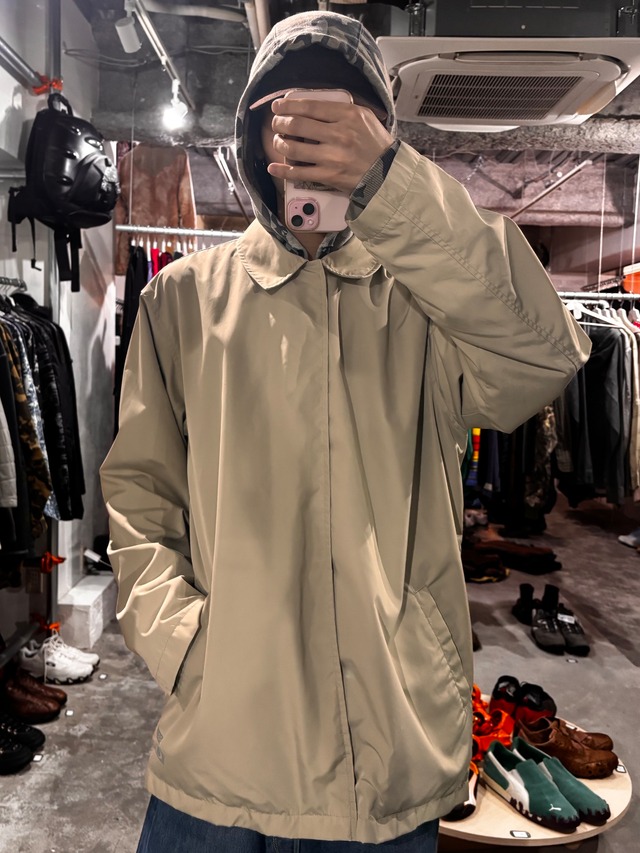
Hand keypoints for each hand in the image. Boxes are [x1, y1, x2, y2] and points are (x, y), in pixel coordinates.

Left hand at [266, 97, 394, 193]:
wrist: (387, 173)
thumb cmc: (376, 144)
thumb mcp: (364, 117)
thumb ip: (341, 110)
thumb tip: (314, 106)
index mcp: (347, 116)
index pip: (310, 107)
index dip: (289, 105)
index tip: (278, 106)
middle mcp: (338, 135)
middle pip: (297, 125)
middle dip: (280, 123)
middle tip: (276, 123)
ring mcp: (332, 157)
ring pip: (294, 147)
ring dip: (280, 143)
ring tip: (278, 141)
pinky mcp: (329, 176)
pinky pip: (299, 172)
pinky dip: (283, 170)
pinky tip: (274, 167)